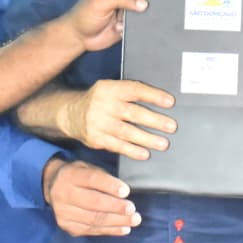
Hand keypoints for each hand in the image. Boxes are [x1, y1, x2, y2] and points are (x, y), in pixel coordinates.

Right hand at [44, 159, 141, 236]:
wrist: (52, 187)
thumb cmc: (77, 176)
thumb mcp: (87, 168)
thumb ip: (102, 177)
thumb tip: (124, 193)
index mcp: (70, 175)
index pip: (92, 180)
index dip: (110, 186)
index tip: (126, 191)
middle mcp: (63, 194)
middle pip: (93, 202)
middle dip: (116, 207)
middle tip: (132, 210)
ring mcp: (63, 212)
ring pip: (93, 219)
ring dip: (117, 221)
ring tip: (133, 221)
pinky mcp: (66, 226)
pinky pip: (91, 230)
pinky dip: (110, 230)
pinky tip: (123, 229)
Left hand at [60, 0, 147, 51]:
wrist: (79, 37)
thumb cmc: (83, 15)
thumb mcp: (101, 2)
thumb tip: (143, 3)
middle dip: (140, 4)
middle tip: (126, 11)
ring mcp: (127, 7)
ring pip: (143, 10)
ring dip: (135, 17)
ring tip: (119, 20)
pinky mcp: (128, 21)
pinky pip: (140, 22)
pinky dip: (132, 27)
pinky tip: (118, 27)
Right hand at [60, 79, 175, 159]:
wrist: (70, 113)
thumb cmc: (101, 101)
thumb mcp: (111, 90)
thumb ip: (129, 94)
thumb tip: (161, 102)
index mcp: (110, 88)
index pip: (134, 90)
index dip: (153, 95)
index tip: (170, 102)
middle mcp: (103, 104)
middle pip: (133, 113)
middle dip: (154, 120)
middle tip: (172, 126)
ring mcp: (98, 122)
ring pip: (126, 132)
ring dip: (147, 139)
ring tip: (163, 143)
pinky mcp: (95, 138)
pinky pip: (116, 145)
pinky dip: (132, 150)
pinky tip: (144, 153)